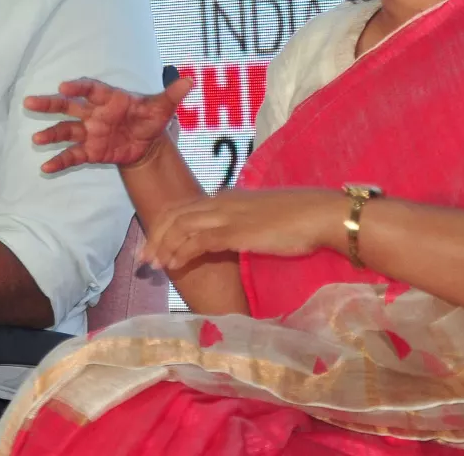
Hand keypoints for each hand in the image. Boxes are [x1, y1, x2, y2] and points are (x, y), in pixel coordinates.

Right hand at [26, 76, 192, 172]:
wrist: (148, 143)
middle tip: (29, 102)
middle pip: (67, 106)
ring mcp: (89, 132)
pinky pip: (72, 155)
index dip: (78, 87)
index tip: (64, 86)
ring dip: (50, 134)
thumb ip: (173, 95)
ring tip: (36, 140)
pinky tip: (46, 168)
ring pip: (65, 131)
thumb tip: (191, 80)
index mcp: (108, 98)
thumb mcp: (163, 108)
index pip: (90, 89)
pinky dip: (59, 161)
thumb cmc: (150, 119)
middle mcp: (93, 113)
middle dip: (49, 104)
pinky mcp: (89, 151)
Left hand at [143, 189, 347, 270]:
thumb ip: (240, 226)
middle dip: (154, 236)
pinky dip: (181, 251)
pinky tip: (174, 264)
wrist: (321, 214)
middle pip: (174, 215)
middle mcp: (220, 202)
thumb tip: (228, 241)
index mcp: (225, 198)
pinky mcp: (235, 231)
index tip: (152, 245)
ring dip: (162, 245)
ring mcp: (226, 215)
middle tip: (143, 258)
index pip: (183, 208)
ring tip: (153, 264)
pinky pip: (198, 240)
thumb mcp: (259, 220)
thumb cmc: (298, 220)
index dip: (163, 225)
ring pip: (180, 226)